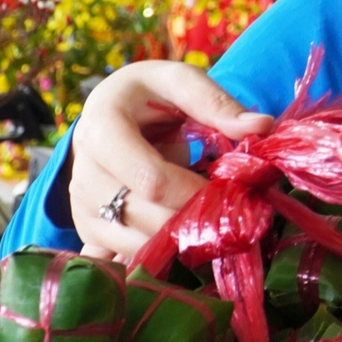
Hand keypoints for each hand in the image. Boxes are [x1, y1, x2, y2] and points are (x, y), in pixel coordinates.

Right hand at [69, 60, 274, 258]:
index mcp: (100, 127)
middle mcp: (81, 171)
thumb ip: (217, 103)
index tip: (226, 190)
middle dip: (192, 219)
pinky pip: (118, 261)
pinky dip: (150, 259)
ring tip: (203, 220)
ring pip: (134, 244)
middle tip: (224, 211)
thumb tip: (261, 126)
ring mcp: (81, 206)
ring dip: (178, 241)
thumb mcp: (179, 81)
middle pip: (144, 217)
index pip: (150, 179)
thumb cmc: (149, 94)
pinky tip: (174, 243)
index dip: (194, 192)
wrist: (110, 113)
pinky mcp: (87, 230)